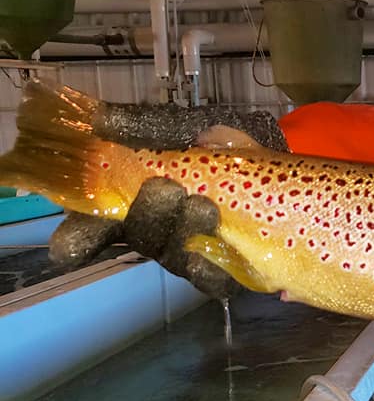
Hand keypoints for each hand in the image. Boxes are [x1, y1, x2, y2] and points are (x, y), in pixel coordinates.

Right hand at [48, 102, 287, 297]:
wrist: (280, 180)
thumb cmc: (221, 154)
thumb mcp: (183, 130)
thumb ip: (145, 126)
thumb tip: (105, 120)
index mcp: (138, 201)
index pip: (94, 227)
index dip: (77, 239)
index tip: (68, 247)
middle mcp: (159, 232)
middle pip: (140, 235)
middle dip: (147, 213)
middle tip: (164, 187)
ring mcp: (190, 254)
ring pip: (175, 255)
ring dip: (183, 231)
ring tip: (201, 206)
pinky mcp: (226, 271)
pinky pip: (213, 280)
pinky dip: (211, 267)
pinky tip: (213, 252)